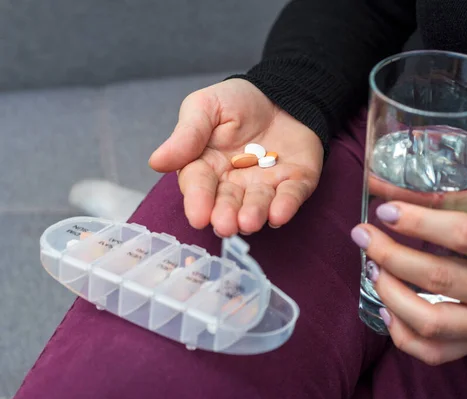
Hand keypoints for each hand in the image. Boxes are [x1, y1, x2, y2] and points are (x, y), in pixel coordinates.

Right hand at [149, 79, 323, 235]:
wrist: (279, 91)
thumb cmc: (236, 101)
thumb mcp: (205, 108)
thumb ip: (187, 135)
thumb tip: (156, 162)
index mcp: (207, 167)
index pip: (200, 187)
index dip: (199, 202)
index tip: (198, 217)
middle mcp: (235, 183)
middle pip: (228, 203)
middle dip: (226, 215)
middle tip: (226, 225)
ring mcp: (266, 184)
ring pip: (259, 205)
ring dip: (254, 215)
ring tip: (249, 222)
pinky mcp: (295, 181)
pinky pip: (291, 196)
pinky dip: (286, 206)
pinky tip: (279, 215)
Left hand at [351, 188, 466, 364]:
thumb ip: (455, 197)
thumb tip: (389, 186)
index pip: (465, 234)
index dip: (418, 221)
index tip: (385, 210)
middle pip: (438, 277)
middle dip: (389, 253)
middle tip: (363, 234)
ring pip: (430, 321)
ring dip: (388, 292)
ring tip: (373, 267)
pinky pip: (434, 352)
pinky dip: (401, 333)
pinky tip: (387, 306)